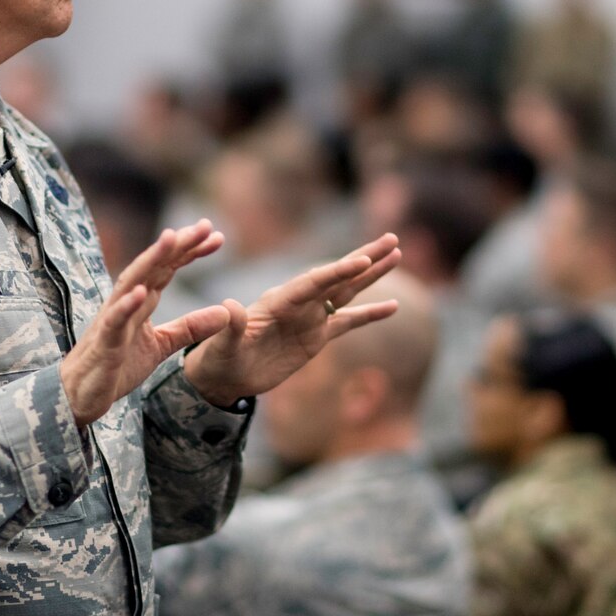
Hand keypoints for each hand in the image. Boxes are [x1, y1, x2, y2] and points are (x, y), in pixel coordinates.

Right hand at [61, 221, 232, 426]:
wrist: (82, 394)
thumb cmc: (118, 364)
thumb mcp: (162, 345)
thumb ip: (190, 328)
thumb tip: (226, 313)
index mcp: (141, 301)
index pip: (168, 268)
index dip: (190, 251)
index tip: (217, 237)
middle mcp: (126, 302)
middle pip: (153, 266)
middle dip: (177, 245)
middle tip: (205, 226)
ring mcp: (113, 320)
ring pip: (131, 283)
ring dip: (150, 260)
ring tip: (171, 239)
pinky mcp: (104, 344)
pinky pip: (114, 322)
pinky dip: (125, 306)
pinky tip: (140, 292)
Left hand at [184, 233, 402, 404]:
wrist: (224, 375)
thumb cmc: (219, 357)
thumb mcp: (223, 344)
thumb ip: (232, 325)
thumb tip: (230, 306)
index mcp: (279, 301)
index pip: (314, 283)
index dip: (338, 272)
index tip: (362, 261)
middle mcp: (299, 303)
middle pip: (337, 277)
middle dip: (364, 258)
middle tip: (391, 239)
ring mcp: (310, 317)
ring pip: (347, 291)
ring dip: (371, 274)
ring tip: (397, 255)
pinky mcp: (316, 336)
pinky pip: (348, 321)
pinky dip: (370, 314)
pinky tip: (393, 306)